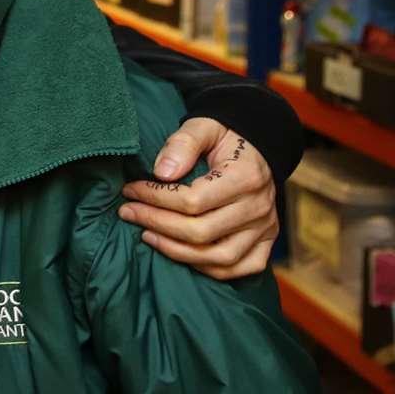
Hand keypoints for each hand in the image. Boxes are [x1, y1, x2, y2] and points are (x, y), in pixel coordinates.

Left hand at [117, 117, 277, 280]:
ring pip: (221, 258)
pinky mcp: (266, 241)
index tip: (130, 190)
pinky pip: (240, 268)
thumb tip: (161, 173)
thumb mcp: (204, 126)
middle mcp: (259, 207)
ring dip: (177, 252)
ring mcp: (265, 228)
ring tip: (147, 235)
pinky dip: (209, 269)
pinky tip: (181, 254)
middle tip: (128, 213)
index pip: (193, 201)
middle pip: (202, 232)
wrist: (256, 147)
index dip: (155, 199)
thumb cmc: (224, 136)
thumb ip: (182, 143)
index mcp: (245, 177)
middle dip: (157, 224)